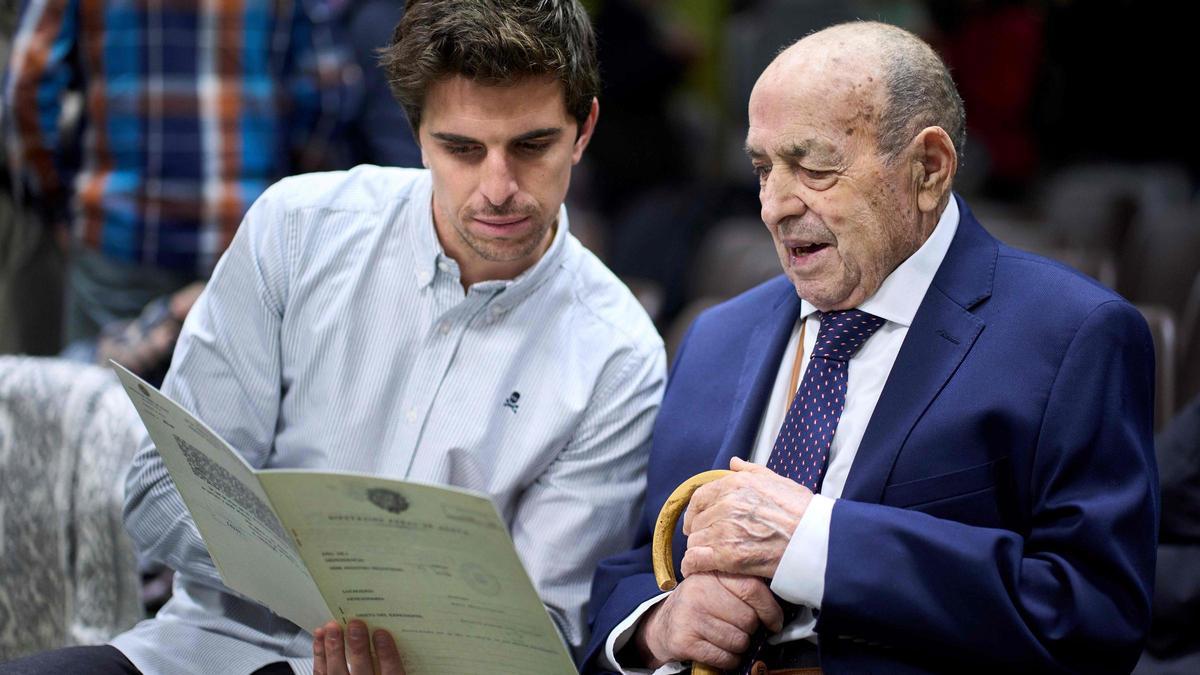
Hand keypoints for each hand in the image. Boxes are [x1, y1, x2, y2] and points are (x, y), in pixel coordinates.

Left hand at [313, 620, 405, 674]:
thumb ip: (395, 666)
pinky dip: (319, 655)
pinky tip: (321, 638)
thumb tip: (394, 639)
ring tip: (332, 628)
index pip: (391, 673)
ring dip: (333, 649)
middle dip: (357, 646)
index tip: (382, 634)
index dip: (387, 653)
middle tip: (355, 625)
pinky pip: (320, 673)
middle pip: (361, 670)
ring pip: (336, 672)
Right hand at [632, 571, 782, 669]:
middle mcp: (699, 590)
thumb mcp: (717, 586)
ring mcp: (690, 615)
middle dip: (751, 631)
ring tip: (728, 639)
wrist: (663, 625)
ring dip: (739, 647)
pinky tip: (720, 651)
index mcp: (712, 573)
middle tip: (742, 629)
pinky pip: (724, 657)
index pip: (752, 589)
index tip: (775, 622)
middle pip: (748, 619)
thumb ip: (743, 586)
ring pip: (738, 640)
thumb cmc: (700, 605)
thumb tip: (779, 605)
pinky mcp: (685, 640)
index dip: (770, 609)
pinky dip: (728, 660)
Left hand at [682, 457, 812, 577]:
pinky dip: (693, 564)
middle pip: (698, 521)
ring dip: (700, 548)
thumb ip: (751, 471)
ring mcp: (726, 531)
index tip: (696, 520)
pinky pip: (696, 559)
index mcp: (735, 485)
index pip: (700, 497)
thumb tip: (734, 463)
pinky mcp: (728, 556)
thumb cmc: (802, 511)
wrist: (816, 539)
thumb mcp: (778, 481)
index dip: (695, 511)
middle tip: (708, 542)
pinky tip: (697, 568)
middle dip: (701, 531)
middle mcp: (726, 505)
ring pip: (696, 540)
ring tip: (709, 556)